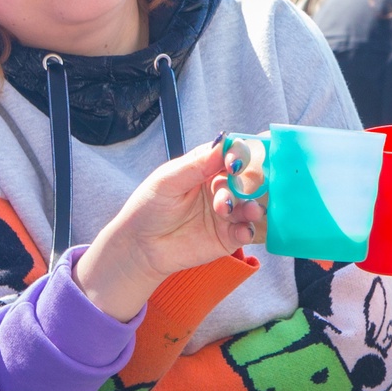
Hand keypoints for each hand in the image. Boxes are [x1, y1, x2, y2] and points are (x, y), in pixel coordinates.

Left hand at [75, 140, 266, 320]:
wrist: (140, 247)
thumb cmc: (149, 207)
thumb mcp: (167, 182)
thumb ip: (196, 166)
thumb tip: (223, 143)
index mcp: (207, 167)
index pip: (232, 154)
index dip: (239, 155)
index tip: (235, 163)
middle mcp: (221, 186)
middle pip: (248, 179)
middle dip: (246, 185)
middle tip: (227, 198)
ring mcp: (227, 212)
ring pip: (251, 204)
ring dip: (250, 207)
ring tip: (243, 213)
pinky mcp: (229, 236)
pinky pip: (246, 231)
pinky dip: (248, 230)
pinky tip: (241, 231)